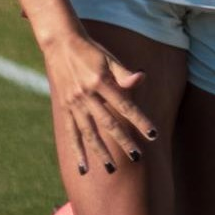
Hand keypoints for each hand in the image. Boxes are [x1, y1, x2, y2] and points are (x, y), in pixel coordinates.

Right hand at [39, 28, 156, 175]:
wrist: (61, 45)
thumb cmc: (92, 51)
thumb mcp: (109, 58)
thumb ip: (124, 73)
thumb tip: (142, 78)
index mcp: (101, 82)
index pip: (125, 106)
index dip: (140, 121)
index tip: (153, 135)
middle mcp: (86, 95)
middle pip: (108, 123)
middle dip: (123, 142)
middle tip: (137, 157)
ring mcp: (73, 104)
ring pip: (89, 133)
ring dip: (100, 152)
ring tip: (112, 169)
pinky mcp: (64, 109)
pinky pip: (72, 134)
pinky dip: (78, 151)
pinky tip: (83, 168)